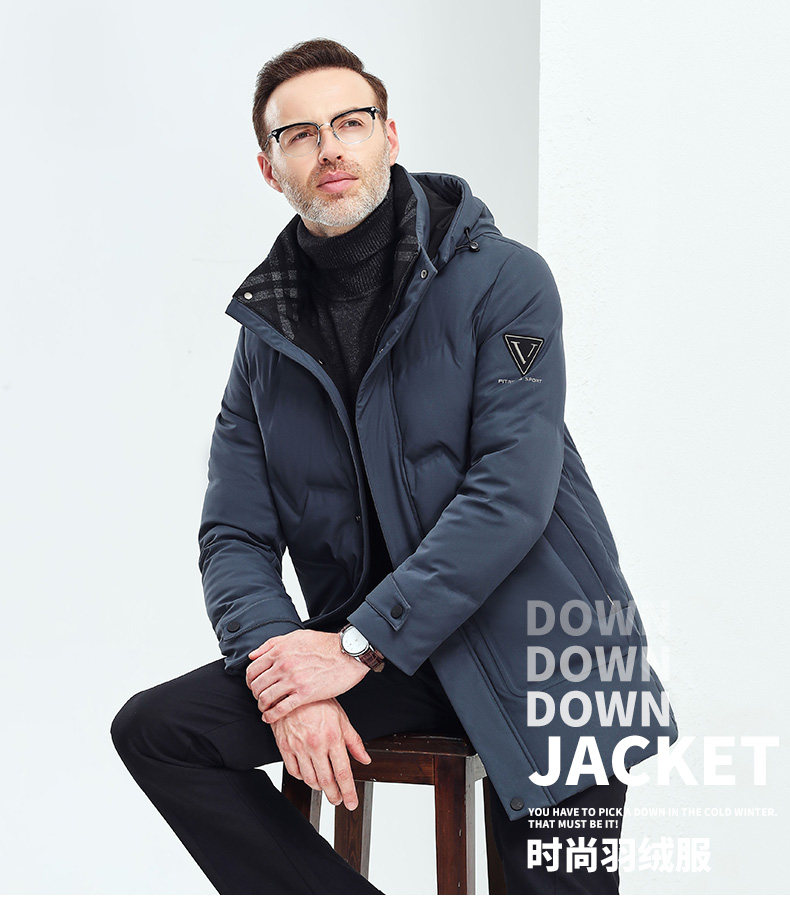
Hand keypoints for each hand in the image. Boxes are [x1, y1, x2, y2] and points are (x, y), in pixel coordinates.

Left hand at [246, 629, 369, 723]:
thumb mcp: (296, 636)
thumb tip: (253, 655)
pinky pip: (281, 709)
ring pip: (265, 698)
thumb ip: (272, 644)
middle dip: (255, 694)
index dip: (250, 680)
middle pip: (257, 685)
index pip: (252, 669)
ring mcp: (294, 680)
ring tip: (265, 708)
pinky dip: (271, 716)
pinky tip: (269, 717)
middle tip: (260, 697)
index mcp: (280, 651)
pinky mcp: (305, 694)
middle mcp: (284, 665)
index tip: (253, 685)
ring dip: (262, 706)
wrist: (348, 653)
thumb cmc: (325, 644)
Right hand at [270, 697, 370, 808]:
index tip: (351, 802)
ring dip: (319, 788)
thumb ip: (354, 741)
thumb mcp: (342, 718)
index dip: (348, 791)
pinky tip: (308, 775)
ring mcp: (299, 747)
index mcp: (333, 738)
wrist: (293, 689)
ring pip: (310, 779)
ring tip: (325, 788)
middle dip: (334, 795)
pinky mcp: (284, 747)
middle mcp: (316, 745)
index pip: (343, 773)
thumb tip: (365, 759)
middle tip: (338, 800)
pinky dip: (302, 777)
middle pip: (326, 781)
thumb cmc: (319, 701)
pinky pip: (293, 771)